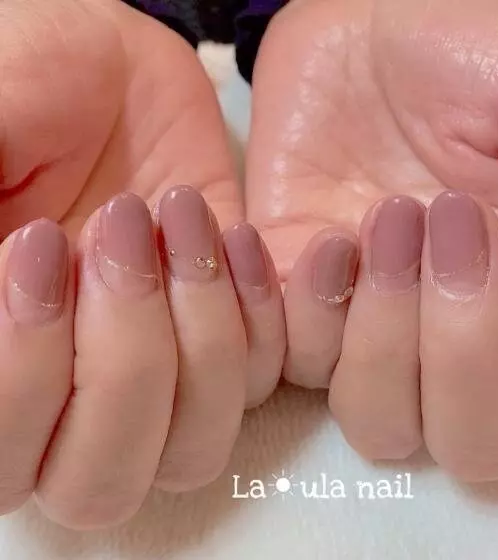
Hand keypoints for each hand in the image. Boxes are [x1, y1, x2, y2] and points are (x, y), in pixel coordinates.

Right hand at [0, 1, 284, 527]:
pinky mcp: (227, 334)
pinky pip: (261, 381)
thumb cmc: (27, 81)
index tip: (41, 242)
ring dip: (201, 337)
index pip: (9, 455)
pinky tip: (238, 235)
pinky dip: (260, 315)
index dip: (26, 368)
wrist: (111, 72)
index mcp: (4, 363)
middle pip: (106, 478)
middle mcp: (76, 393)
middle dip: (125, 361)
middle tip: (120, 230)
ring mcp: (162, 373)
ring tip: (180, 220)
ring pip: (195, 446)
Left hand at [245, 0, 497, 479]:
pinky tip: (330, 236)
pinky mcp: (300, 313)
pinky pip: (300, 365)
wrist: (354, 40)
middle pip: (475, 444)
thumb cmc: (463, 62)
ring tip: (389, 222)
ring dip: (389, 336)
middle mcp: (455, 343)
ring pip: (381, 423)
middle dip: (468, 350)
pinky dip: (315, 309)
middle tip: (454, 225)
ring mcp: (373, 337)